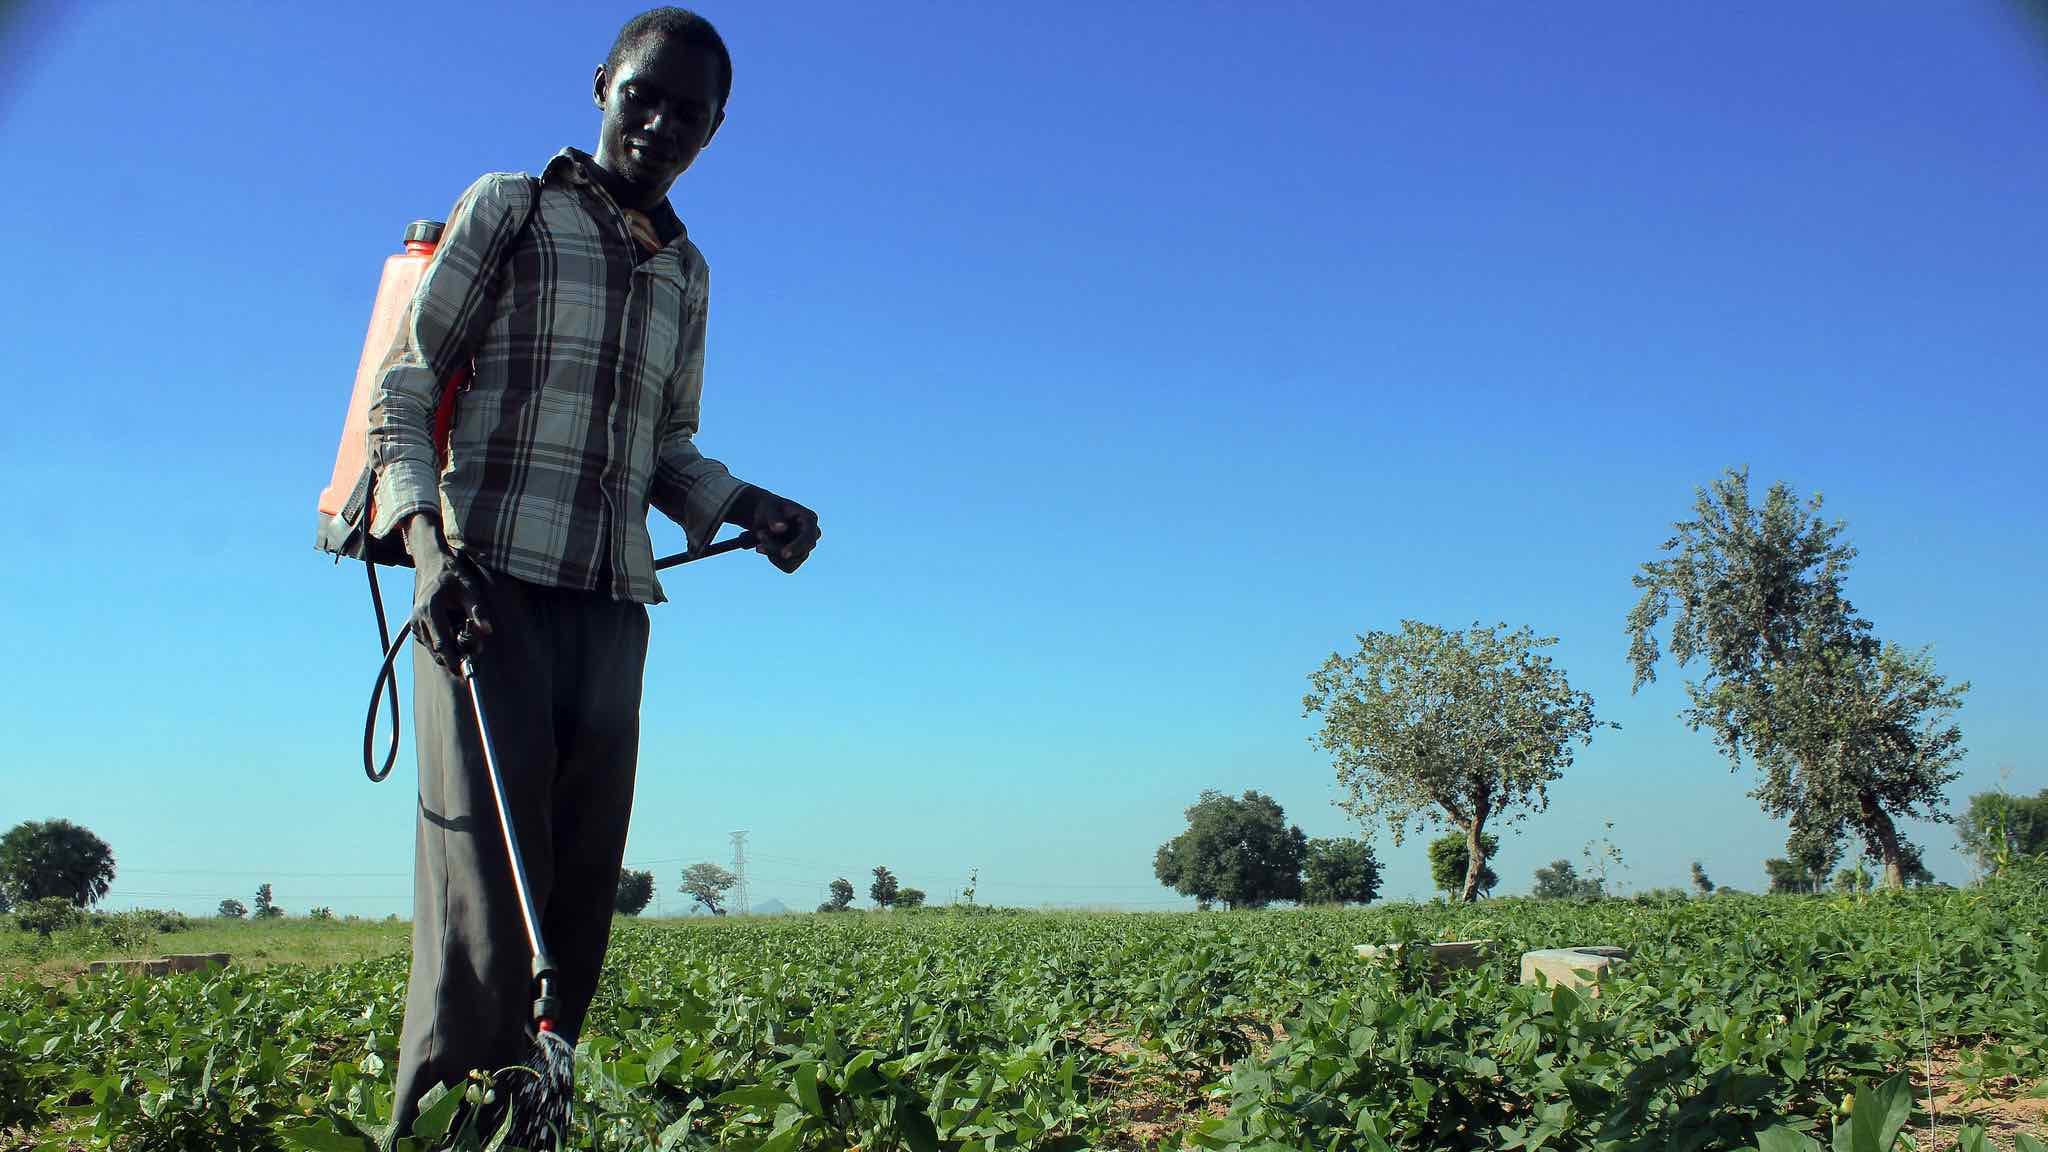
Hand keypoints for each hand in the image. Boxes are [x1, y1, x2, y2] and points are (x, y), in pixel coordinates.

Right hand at [402, 514, 492, 669]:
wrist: (433, 564)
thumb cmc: (453, 575)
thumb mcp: (470, 589)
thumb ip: (478, 610)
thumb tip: (487, 631)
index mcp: (430, 610)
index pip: (441, 643)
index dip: (453, 659)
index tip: (465, 670)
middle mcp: (419, 618)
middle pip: (436, 650)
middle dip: (454, 657)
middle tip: (473, 658)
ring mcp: (415, 622)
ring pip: (432, 648)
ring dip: (449, 651)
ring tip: (468, 644)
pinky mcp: (417, 625)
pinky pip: (430, 642)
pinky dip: (443, 644)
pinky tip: (456, 635)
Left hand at [731, 487, 819, 573]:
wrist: (764, 517)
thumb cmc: (768, 509)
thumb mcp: (768, 509)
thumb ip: (774, 518)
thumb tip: (782, 528)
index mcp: (809, 519)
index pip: (809, 537)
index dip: (798, 546)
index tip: (784, 554)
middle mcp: (812, 534)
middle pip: (800, 552)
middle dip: (775, 547)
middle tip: (759, 534)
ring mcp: (806, 547)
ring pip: (792, 562)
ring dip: (771, 552)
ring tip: (759, 536)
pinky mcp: (799, 558)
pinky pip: (787, 567)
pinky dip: (772, 558)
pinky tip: (764, 546)